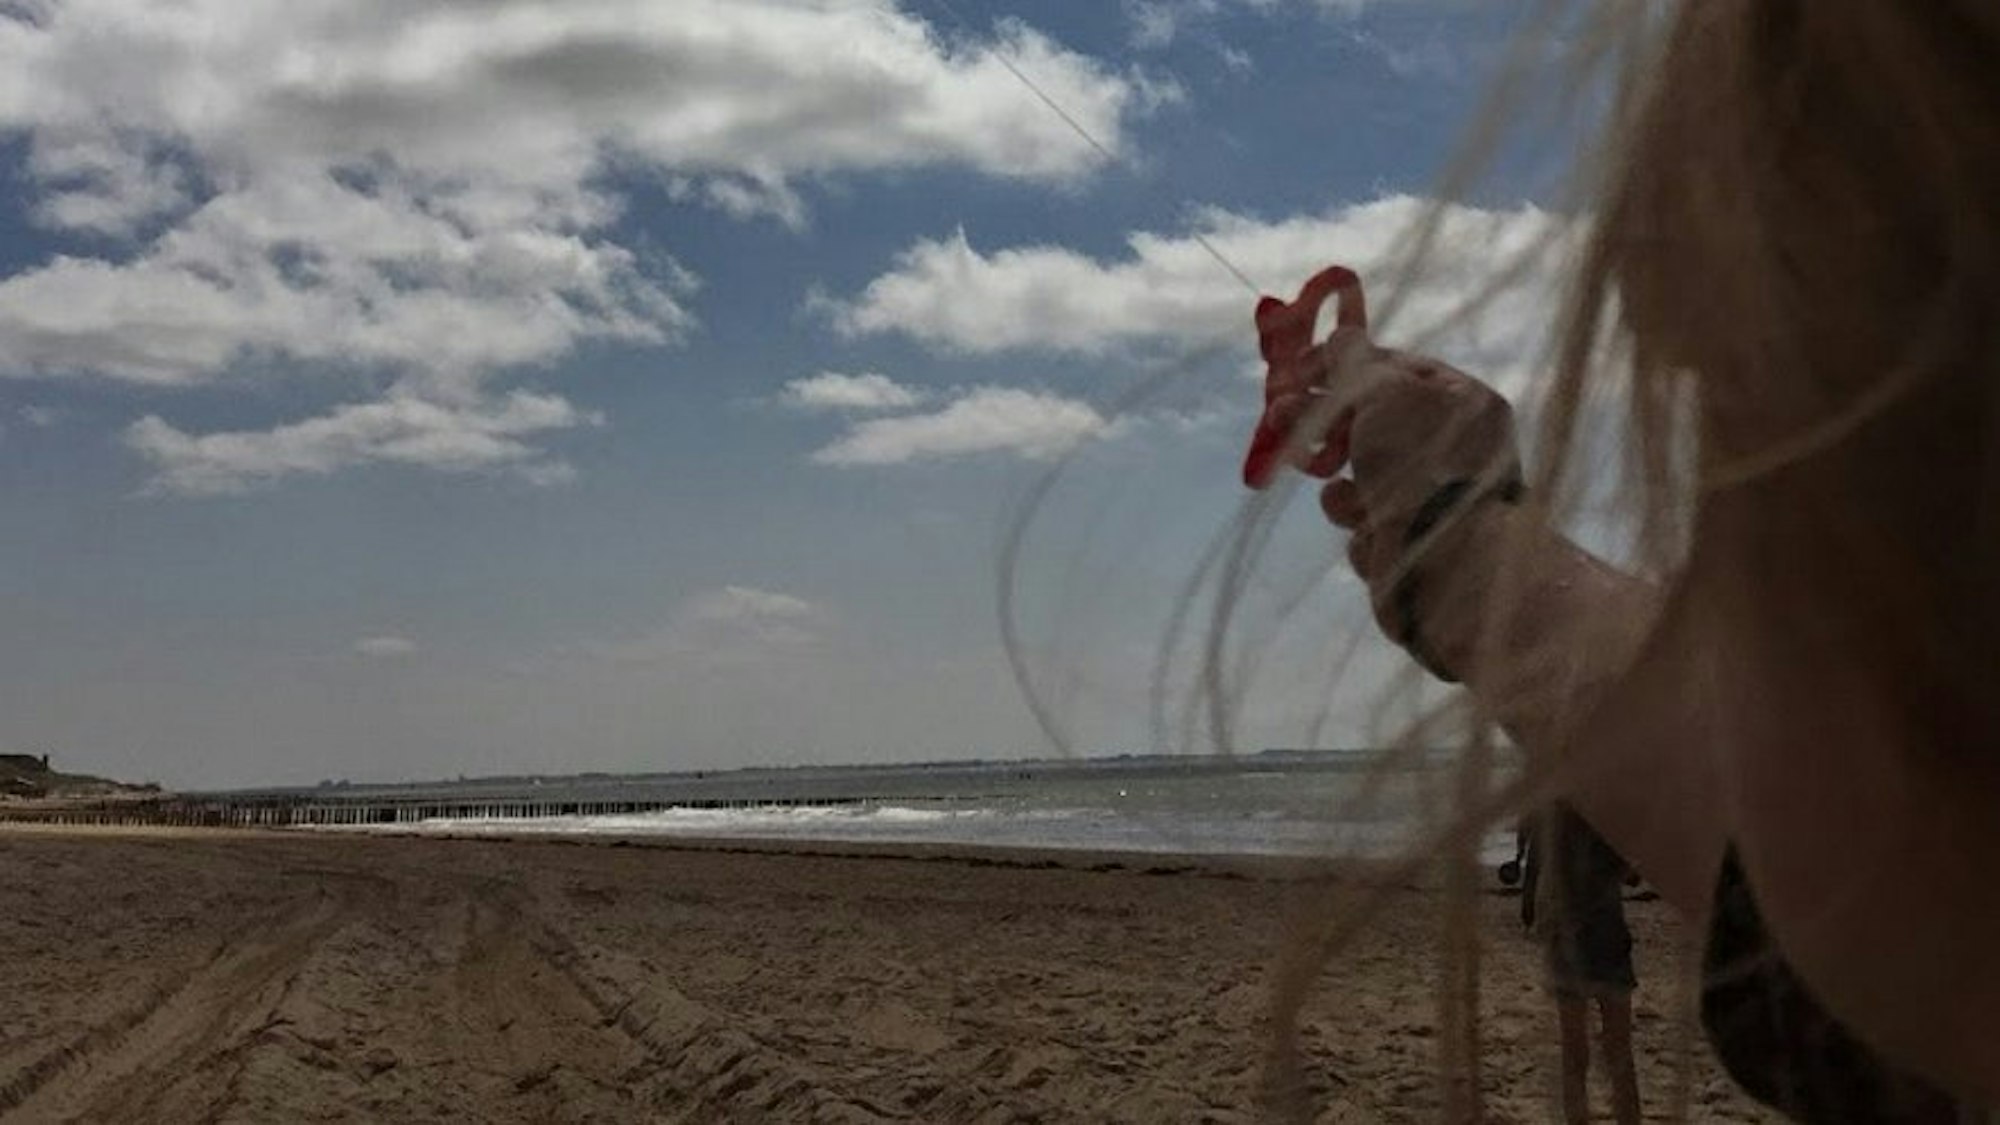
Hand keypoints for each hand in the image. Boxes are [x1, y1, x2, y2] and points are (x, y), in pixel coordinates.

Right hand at [1243, 267, 1520, 666]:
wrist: (1448, 566)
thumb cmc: (1421, 465)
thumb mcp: (1383, 394)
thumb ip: (1355, 364)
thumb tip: (1342, 336)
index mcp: (1463, 402)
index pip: (1396, 368)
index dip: (1343, 365)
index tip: (1298, 370)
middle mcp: (1455, 446)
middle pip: (1372, 421)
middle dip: (1321, 421)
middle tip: (1277, 417)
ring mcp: (1433, 496)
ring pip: (1362, 475)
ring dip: (1339, 481)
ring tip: (1326, 480)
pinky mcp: (1410, 540)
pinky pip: (1367, 519)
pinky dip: (1359, 522)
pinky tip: (1368, 529)